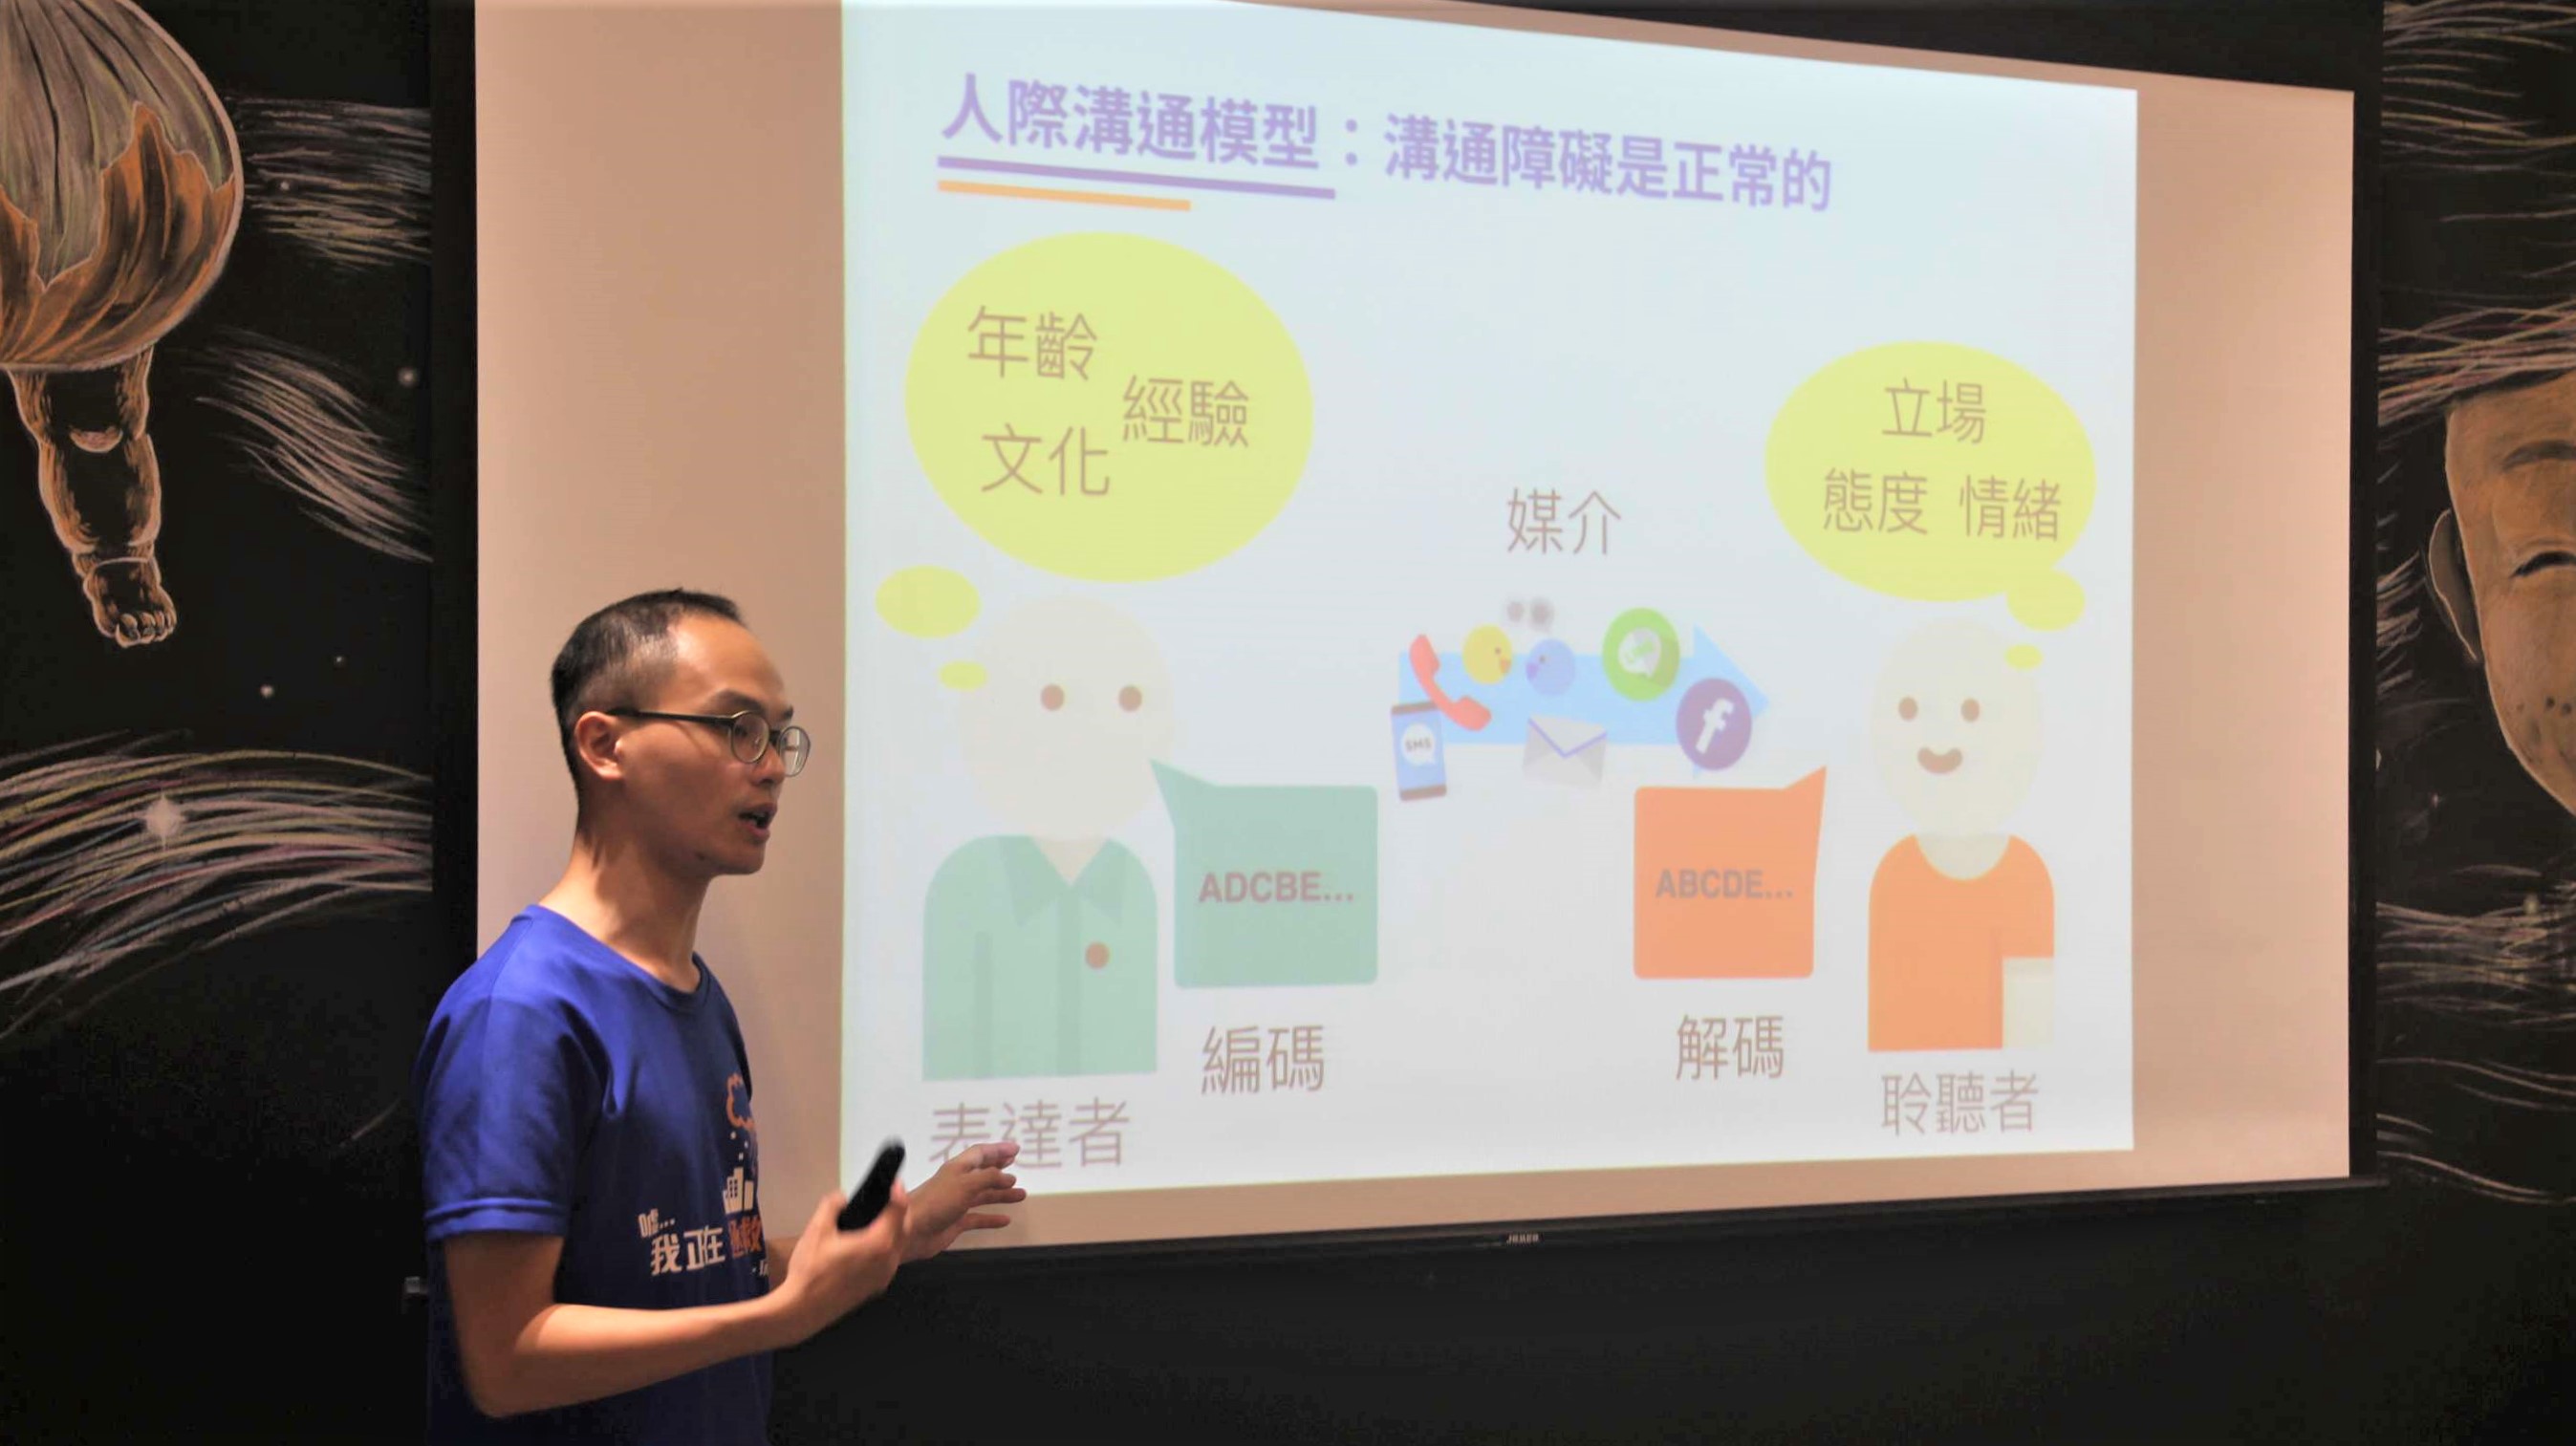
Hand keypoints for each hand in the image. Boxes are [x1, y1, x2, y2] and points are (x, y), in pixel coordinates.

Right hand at [771, 1184, 908, 1344]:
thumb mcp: (817, 1229)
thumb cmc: (810, 1268)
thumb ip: (832, 1205)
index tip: (892, 1182)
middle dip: (900, 1211)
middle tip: (889, 1197)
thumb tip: (842, 1197)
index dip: (897, 1193)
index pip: (898, 1211)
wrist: (802, 1311)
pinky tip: (869, 1244)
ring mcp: (884, 1277)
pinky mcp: (876, 1288)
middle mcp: (889, 1260)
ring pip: (899, 1247)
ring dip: (895, 1230)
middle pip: (904, 1229)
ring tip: (879, 1218)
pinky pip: (889, 1261)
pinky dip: (887, 1247)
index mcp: (879, 1243)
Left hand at [902, 1142, 1027, 1260]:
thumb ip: (989, 1178)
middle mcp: (958, 1183)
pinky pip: (977, 1218)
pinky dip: (991, 1218)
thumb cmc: (935, 1203)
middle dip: (999, 1168)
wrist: (911, 1231)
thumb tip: (1008, 1177)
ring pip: (983, 1195)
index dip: (998, 1150)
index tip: (1015, 1150)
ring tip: (1020, 1195)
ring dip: (1001, 1194)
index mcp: (958, 1169)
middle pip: (982, 1172)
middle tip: (1014, 1164)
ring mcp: (956, 1203)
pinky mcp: (955, 1222)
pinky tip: (1004, 1220)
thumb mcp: (966, 1184)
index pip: (980, 1154)